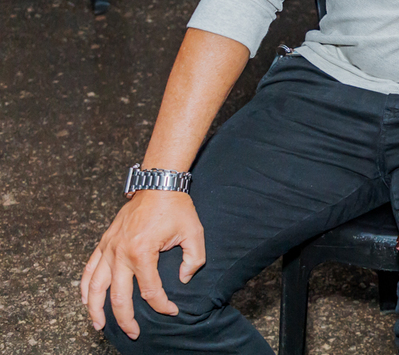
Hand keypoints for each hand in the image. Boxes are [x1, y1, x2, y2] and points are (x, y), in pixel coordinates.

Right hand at [80, 191, 204, 338]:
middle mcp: (120, 253)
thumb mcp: (194, 233)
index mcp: (142, 252)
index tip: (172, 311)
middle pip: (119, 295)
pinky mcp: (104, 242)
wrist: (158, 184)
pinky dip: (85, 287)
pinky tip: (85, 300)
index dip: (162, 305)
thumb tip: (183, 280)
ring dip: (96, 308)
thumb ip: (194, 260)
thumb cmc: (177, 208)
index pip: (150, 290)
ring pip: (96, 286)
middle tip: (134, 333)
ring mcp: (109, 247)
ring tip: (99, 325)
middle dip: (126, 318)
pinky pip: (89, 269)